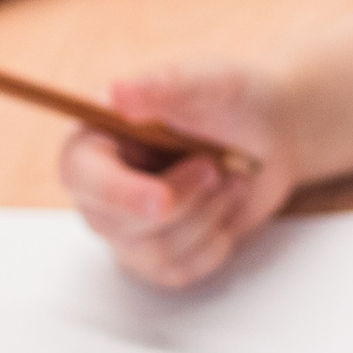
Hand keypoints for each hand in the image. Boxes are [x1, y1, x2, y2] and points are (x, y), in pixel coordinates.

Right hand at [61, 61, 298, 285]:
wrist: (272, 132)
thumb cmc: (234, 100)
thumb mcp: (208, 82)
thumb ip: (164, 86)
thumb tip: (117, 93)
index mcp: (98, 136)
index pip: (80, 173)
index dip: (117, 192)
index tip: (162, 200)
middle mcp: (101, 186)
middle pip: (115, 223)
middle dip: (181, 202)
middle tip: (216, 168)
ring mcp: (126, 226)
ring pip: (152, 251)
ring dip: (204, 216)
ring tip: (228, 179)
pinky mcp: (156, 254)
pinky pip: (177, 270)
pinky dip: (214, 242)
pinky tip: (225, 206)